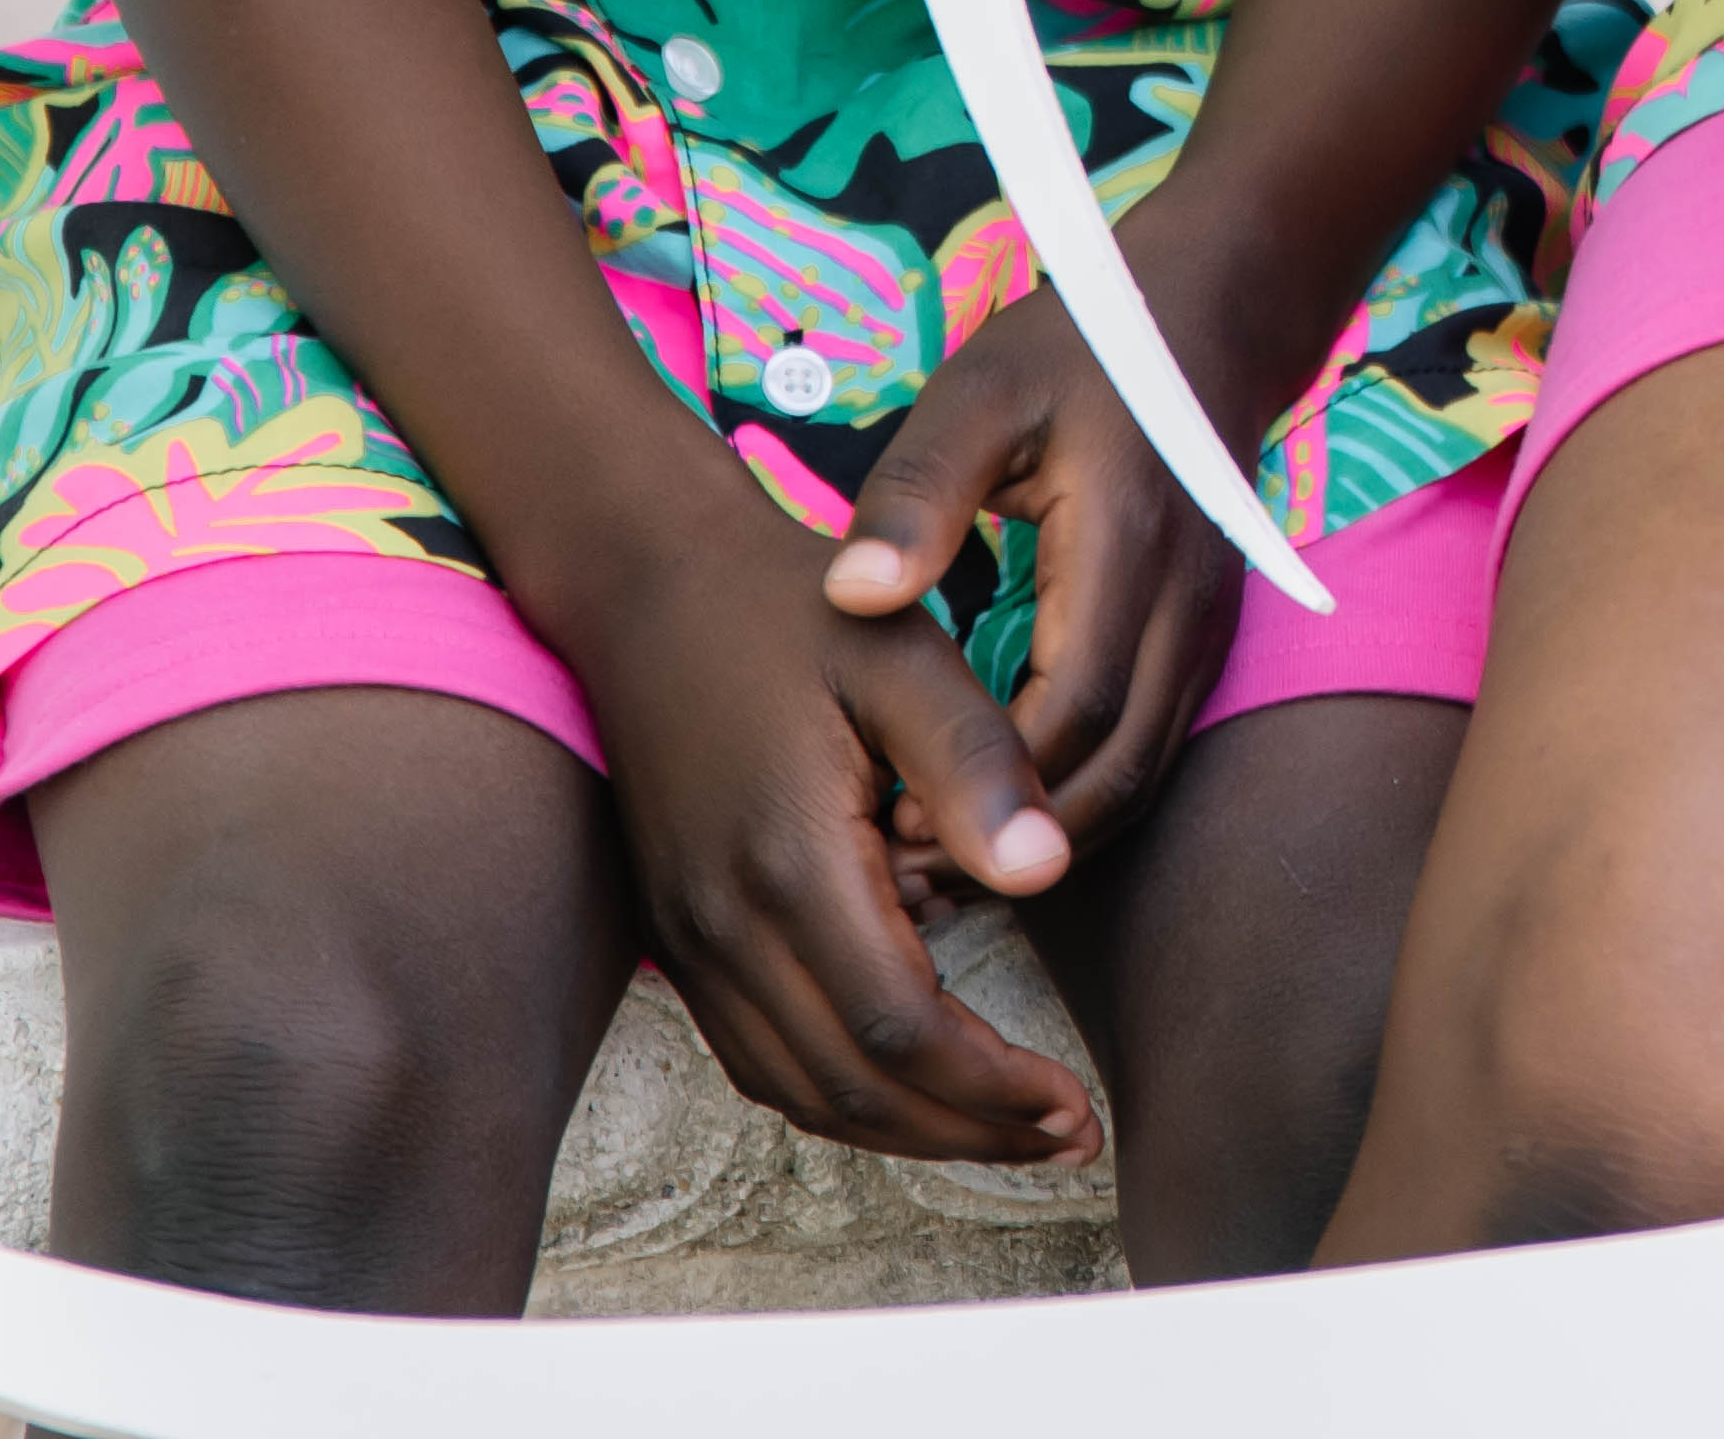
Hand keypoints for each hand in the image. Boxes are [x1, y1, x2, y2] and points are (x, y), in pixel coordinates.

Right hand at [571, 518, 1105, 1165]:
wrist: (647, 586)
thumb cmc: (790, 607)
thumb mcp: (904, 656)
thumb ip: (977, 765)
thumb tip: (1046, 871)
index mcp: (790, 862)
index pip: (899, 1030)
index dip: (992, 1088)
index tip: (1076, 1102)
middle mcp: (727, 923)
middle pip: (853, 1087)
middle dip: (967, 1130)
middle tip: (1067, 1137)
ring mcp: (693, 938)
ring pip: (802, 1089)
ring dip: (908, 1129)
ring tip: (1011, 1127)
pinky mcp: (682, 935)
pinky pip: (760, 1057)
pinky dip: (841, 1094)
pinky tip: (915, 1081)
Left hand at [812, 273, 1271, 869]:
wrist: (1205, 319)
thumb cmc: (1075, 352)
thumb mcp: (979, 395)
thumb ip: (915, 495)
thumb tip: (849, 598)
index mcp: (1125, 546)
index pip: (1074, 710)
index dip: (988, 784)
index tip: (891, 821)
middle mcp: (1183, 605)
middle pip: (1116, 774)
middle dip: (1015, 839)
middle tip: (902, 873)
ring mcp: (1205, 631)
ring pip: (1140, 778)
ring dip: (1047, 833)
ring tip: (938, 856)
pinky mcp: (1201, 642)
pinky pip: (1148, 752)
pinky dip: (1078, 798)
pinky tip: (999, 804)